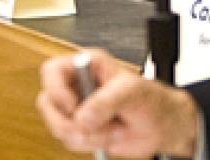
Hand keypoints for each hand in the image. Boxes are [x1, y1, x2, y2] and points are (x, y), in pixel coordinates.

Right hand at [37, 49, 198, 157]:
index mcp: (87, 65)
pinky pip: (69, 141)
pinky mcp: (80, 129)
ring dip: (86, 135)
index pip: (52, 70)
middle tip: (92, 125)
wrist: (161, 126)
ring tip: (111, 127)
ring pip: (58, 126)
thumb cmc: (151, 100)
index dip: (56, 90)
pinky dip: (90, 144)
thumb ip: (106, 101)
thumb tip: (82, 116)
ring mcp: (77, 109)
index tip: (74, 106)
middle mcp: (78, 85)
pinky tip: (110, 135)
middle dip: (70, 121)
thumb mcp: (132, 93)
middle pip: (47, 103)